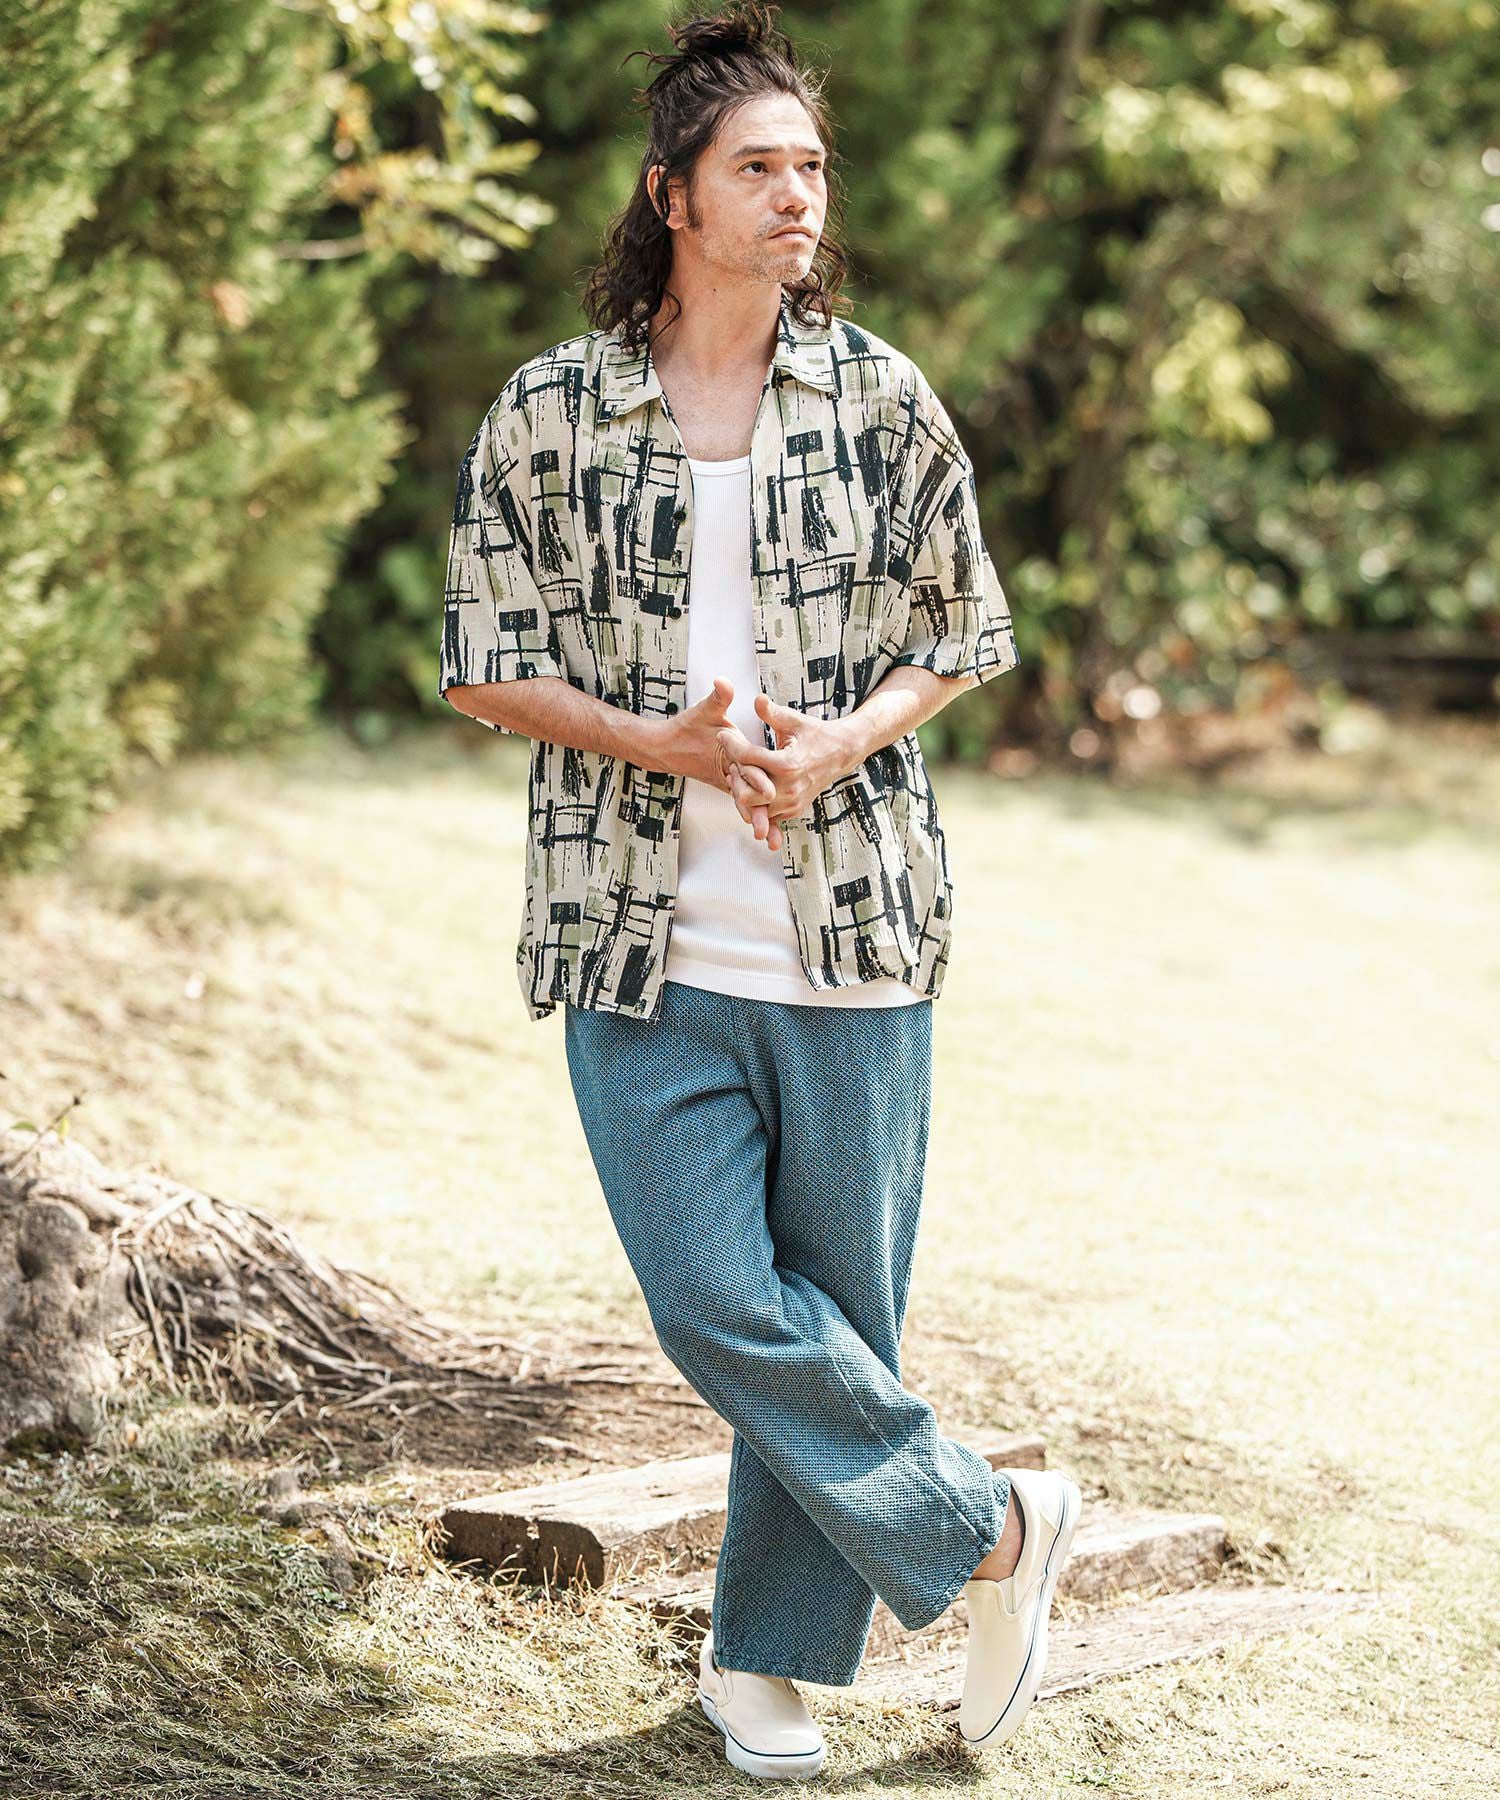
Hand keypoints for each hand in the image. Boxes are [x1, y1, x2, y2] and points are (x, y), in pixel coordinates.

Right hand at [645, 678, 782, 848]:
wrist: (665, 748)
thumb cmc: (686, 728)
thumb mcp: (704, 710)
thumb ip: (718, 696)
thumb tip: (722, 682)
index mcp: (726, 756)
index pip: (743, 768)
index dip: (755, 778)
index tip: (769, 790)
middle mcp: (728, 773)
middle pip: (746, 793)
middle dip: (757, 810)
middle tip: (767, 829)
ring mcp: (729, 783)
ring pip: (745, 803)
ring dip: (756, 819)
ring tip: (768, 838)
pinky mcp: (731, 787)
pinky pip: (745, 804)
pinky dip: (755, 817)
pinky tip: (769, 834)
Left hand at [726, 694, 860, 833]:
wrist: (841, 753)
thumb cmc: (816, 735)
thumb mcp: (794, 720)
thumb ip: (773, 712)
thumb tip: (757, 699)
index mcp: (788, 764)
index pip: (747, 757)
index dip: (730, 744)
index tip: (722, 735)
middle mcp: (789, 788)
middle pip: (745, 793)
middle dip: (735, 776)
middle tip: (733, 760)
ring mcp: (792, 802)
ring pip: (753, 807)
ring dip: (744, 790)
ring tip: (743, 771)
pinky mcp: (794, 810)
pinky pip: (766, 813)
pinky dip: (757, 800)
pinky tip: (754, 783)